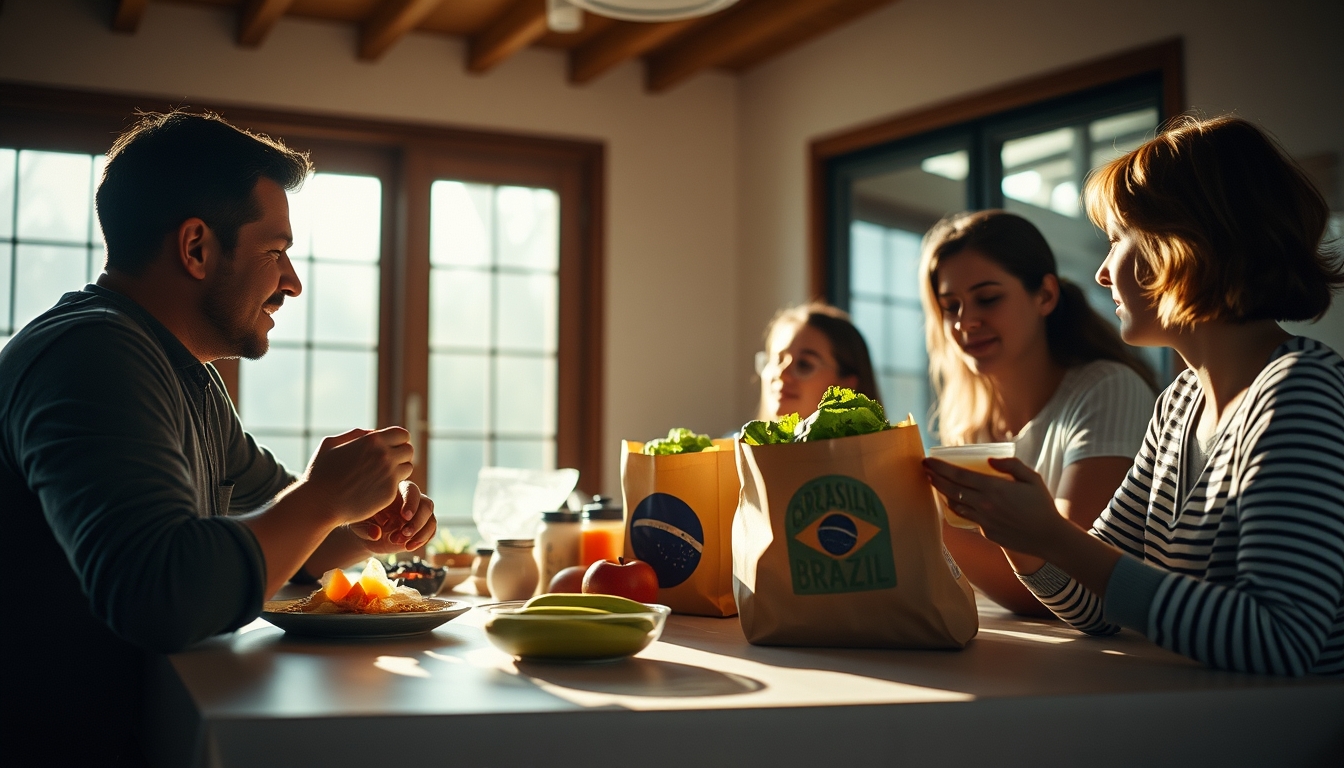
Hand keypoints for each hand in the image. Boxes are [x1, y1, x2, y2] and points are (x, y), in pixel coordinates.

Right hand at [302, 427, 413, 525]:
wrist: (318, 503)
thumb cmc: (320, 474)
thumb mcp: (330, 444)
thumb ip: (354, 435)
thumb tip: (372, 432)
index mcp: (372, 441)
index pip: (402, 434)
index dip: (397, 440)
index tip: (389, 447)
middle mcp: (384, 455)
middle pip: (409, 450)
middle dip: (400, 454)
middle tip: (388, 462)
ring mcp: (389, 475)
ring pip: (408, 467)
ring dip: (398, 470)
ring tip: (382, 475)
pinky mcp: (389, 493)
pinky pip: (399, 485)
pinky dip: (390, 486)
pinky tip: (376, 488)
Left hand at [349, 481, 437, 553]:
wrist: (368, 535)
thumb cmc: (362, 522)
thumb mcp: (358, 524)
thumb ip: (365, 528)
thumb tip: (376, 533)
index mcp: (396, 491)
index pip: (411, 490)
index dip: (411, 502)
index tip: (404, 516)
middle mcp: (412, 500)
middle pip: (426, 505)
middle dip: (417, 522)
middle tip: (404, 533)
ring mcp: (419, 514)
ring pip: (431, 519)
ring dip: (420, 533)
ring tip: (401, 543)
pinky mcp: (422, 527)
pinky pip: (431, 532)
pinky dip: (422, 540)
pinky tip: (408, 547)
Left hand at [923, 456, 1069, 559]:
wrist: (1049, 537)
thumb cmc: (1042, 505)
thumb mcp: (1032, 478)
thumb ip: (1011, 465)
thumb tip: (990, 460)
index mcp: (995, 488)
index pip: (959, 476)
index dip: (941, 468)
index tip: (928, 460)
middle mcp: (985, 505)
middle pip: (951, 489)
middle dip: (934, 477)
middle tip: (924, 468)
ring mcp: (984, 520)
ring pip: (955, 505)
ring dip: (942, 493)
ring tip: (935, 482)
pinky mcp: (986, 532)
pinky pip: (967, 517)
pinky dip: (957, 507)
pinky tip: (954, 500)